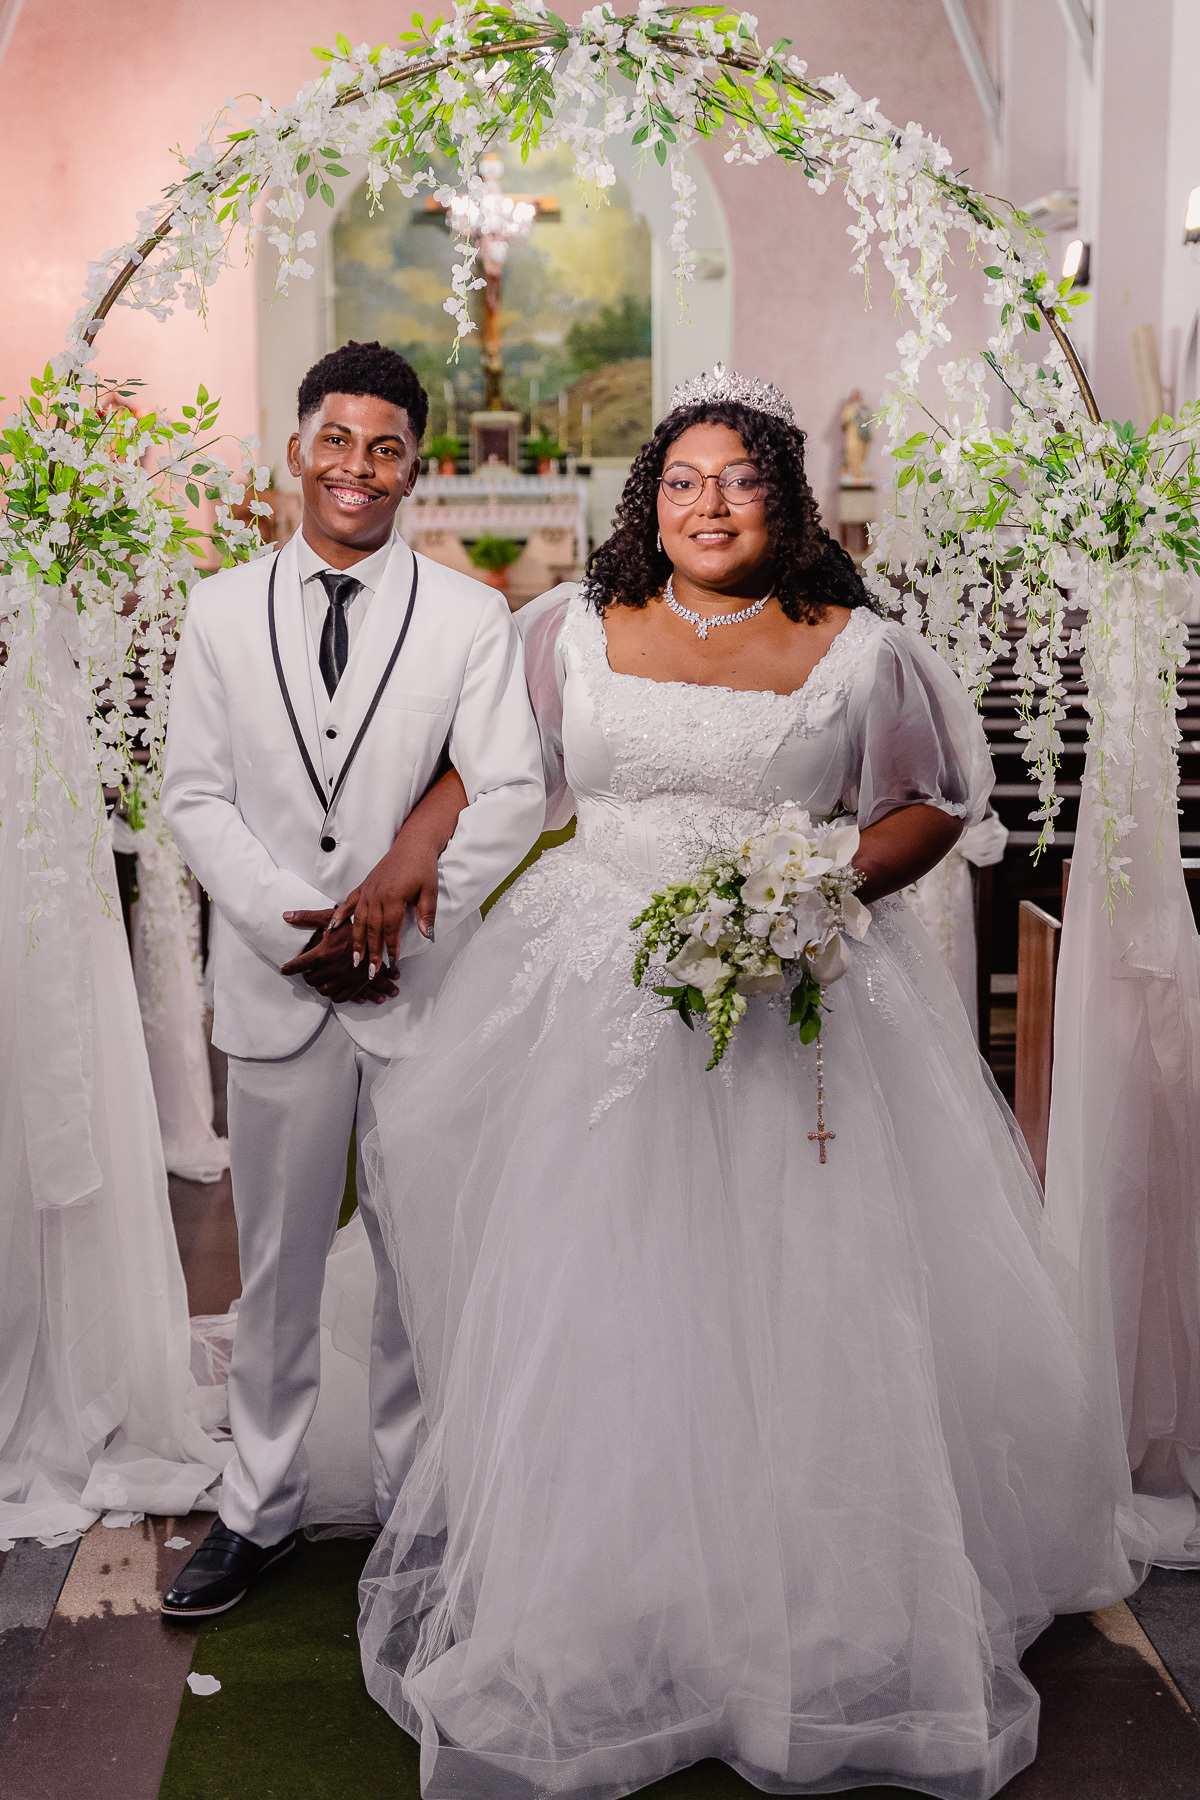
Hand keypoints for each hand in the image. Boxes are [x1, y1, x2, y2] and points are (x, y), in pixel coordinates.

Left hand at [280, 910, 398, 1002]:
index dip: (289, 968)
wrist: (380, 938)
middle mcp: (332, 968)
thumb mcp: (331, 918)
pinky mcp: (355, 986)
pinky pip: (338, 998)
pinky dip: (333, 994)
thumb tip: (286, 916)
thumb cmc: (354, 927)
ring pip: (323, 990)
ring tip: (321, 978)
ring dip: (320, 985)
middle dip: (308, 975)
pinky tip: (333, 987)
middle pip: (310, 979)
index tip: (284, 970)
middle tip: (309, 970)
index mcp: (325, 952)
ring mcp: (344, 979)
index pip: (300, 964)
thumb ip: (307, 918)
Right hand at [328, 826, 442, 976]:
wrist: (412, 846)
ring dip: (356, 941)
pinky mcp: (363, 886)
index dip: (391, 948)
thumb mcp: (429, 891)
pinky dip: (340, 915)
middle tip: (370, 972)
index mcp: (394, 897)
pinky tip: (333, 928)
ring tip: (354, 959)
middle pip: (372, 929)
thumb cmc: (422, 868)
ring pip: (359, 920)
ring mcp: (367, 891)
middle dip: (371, 952)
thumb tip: (426, 935)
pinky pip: (349, 903)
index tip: (392, 964)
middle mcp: (377, 895)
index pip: (391, 929)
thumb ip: (426, 914)